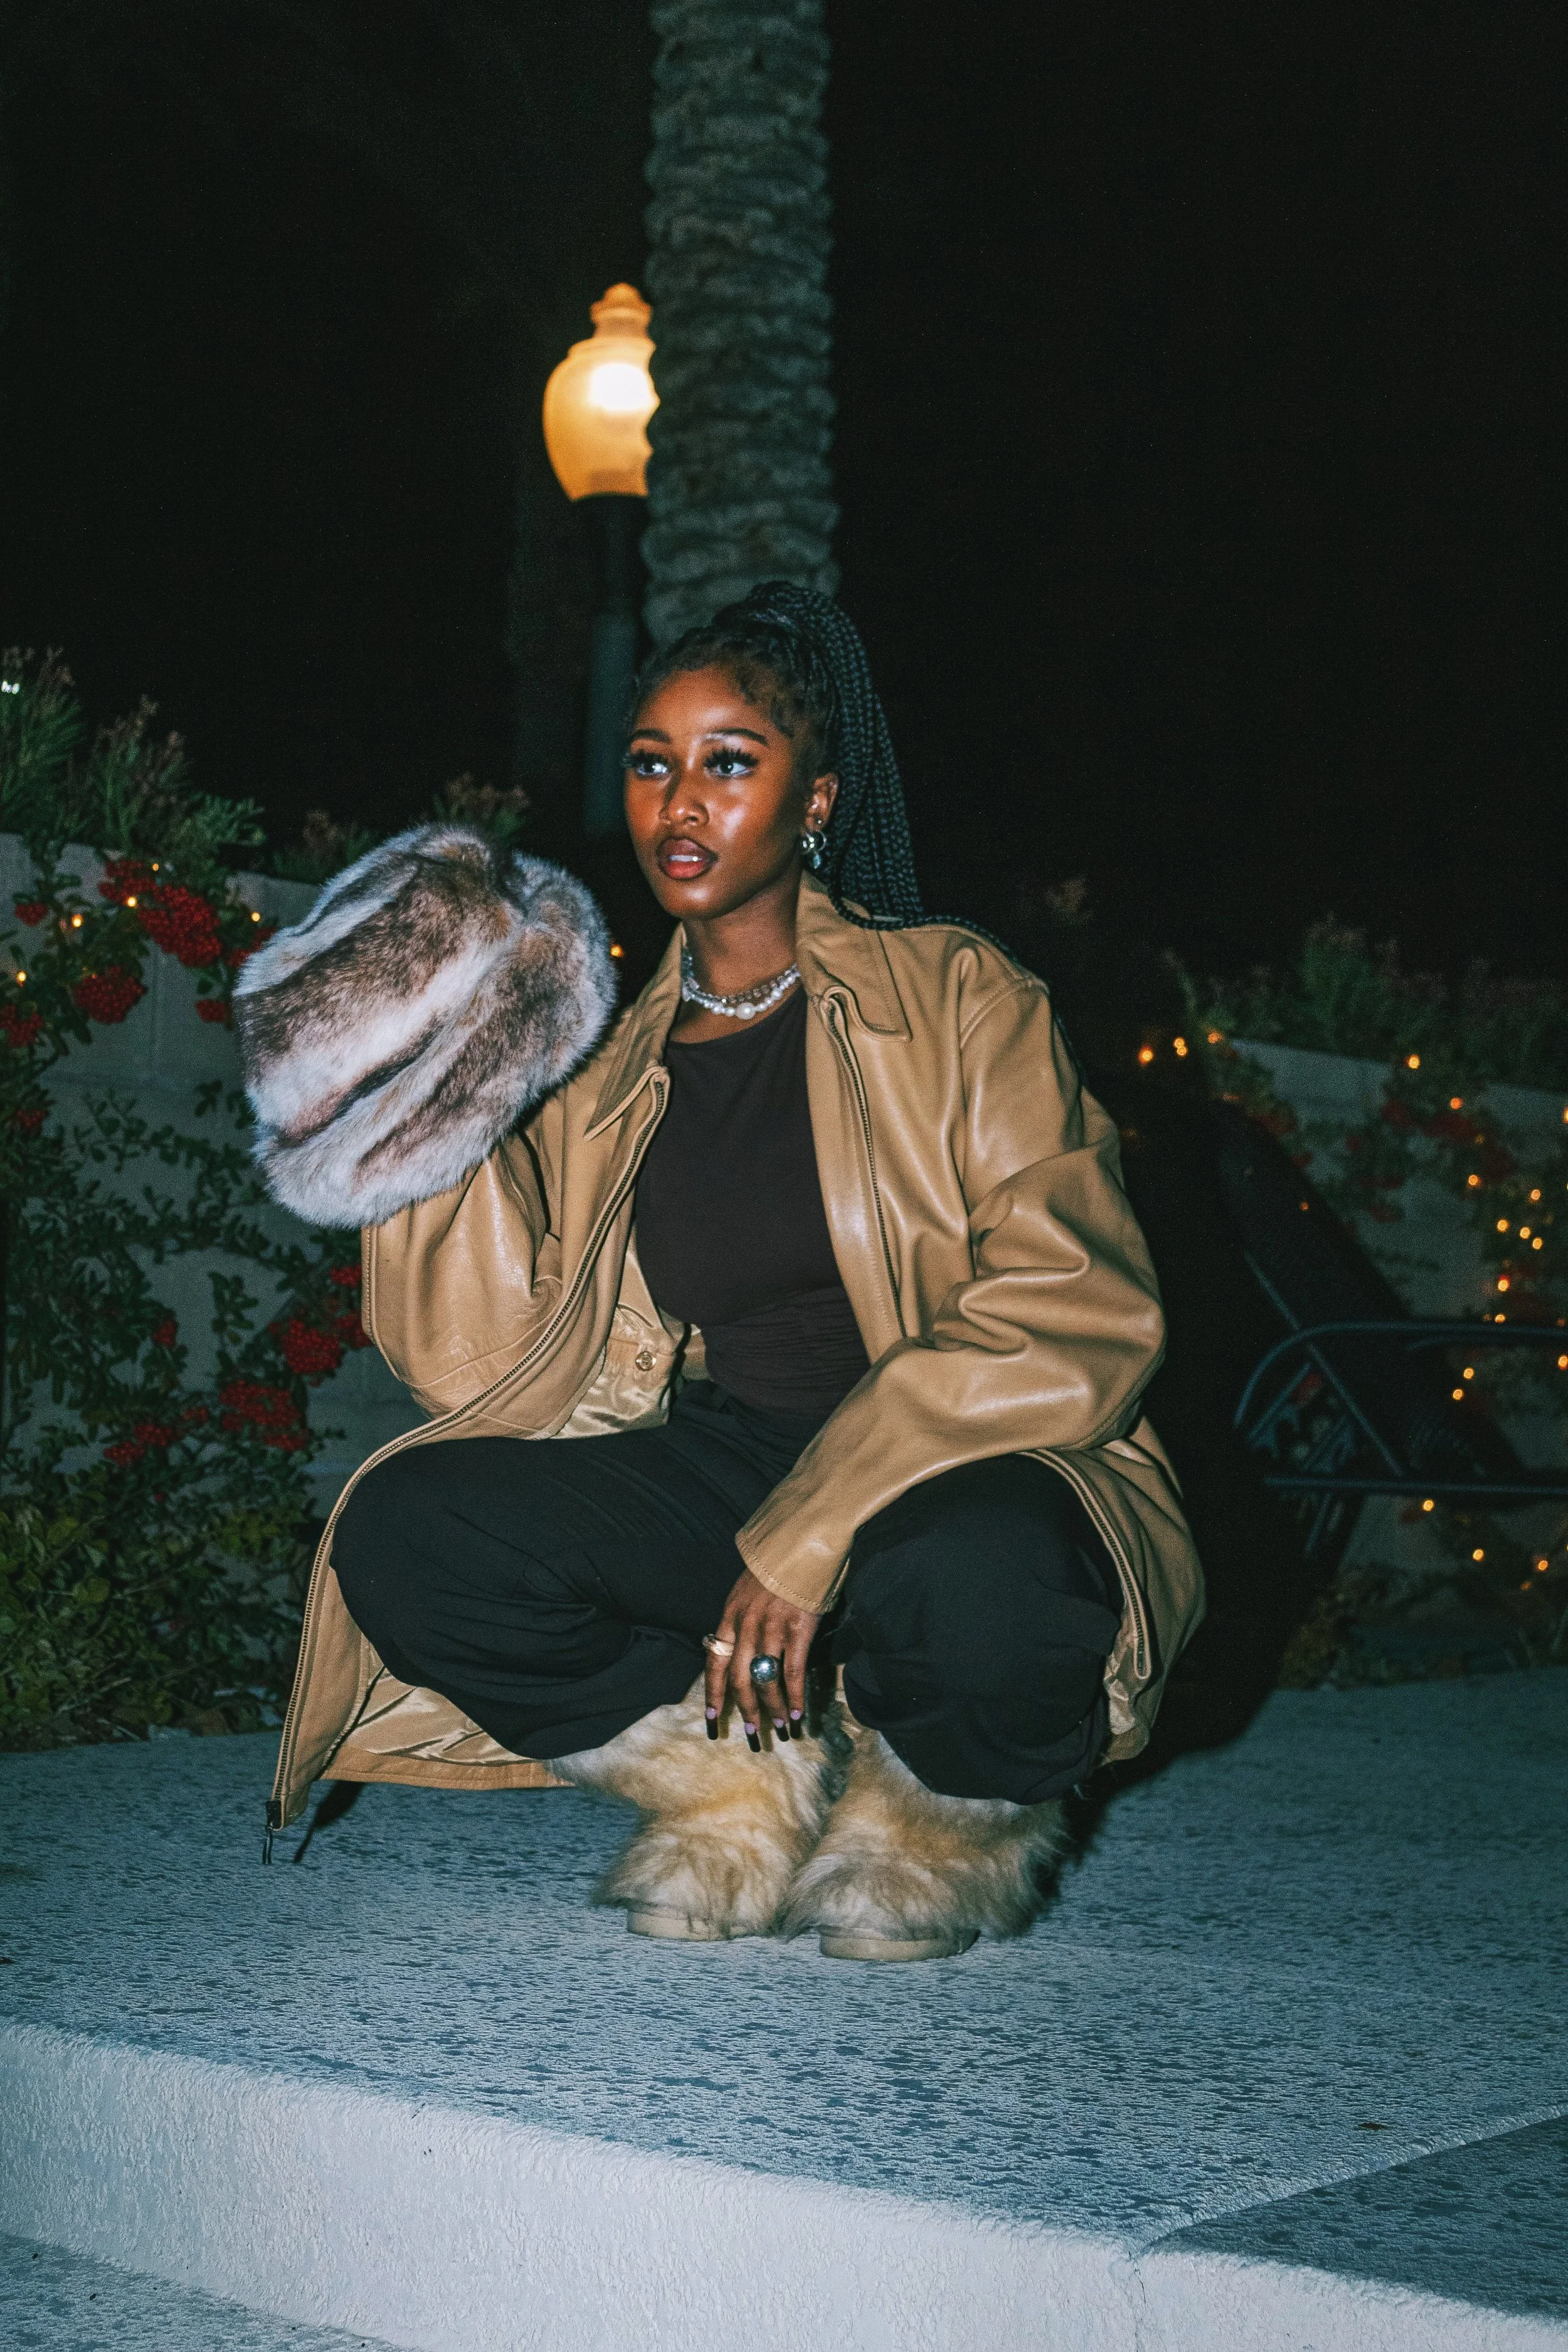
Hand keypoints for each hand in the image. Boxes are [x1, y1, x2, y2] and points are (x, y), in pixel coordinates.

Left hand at [704, 1566, 820, 1749]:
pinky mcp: (799, 1628)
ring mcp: (772, 1627)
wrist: (799, 1541)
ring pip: (767, 1679)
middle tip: (751, 1735)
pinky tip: (799, 1714)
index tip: (711, 1721)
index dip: (712, 1695)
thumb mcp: (746, 1592)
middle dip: (744, 1711)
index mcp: (729, 1616)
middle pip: (739, 1679)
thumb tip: (740, 1655)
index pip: (714, 1663)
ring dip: (773, 1709)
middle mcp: (746, 1625)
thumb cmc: (774, 1568)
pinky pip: (794, 1671)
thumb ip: (741, 1622)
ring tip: (780, 1729)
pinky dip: (796, 1696)